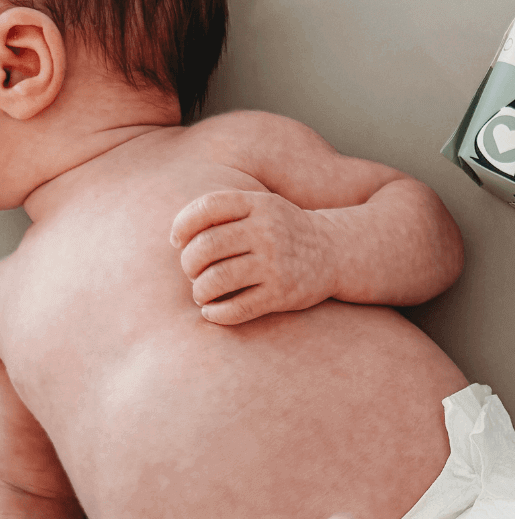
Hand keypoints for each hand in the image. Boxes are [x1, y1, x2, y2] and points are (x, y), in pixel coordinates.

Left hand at [170, 189, 337, 324]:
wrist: (333, 251)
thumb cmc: (284, 230)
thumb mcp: (261, 207)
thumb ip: (224, 212)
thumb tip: (178, 239)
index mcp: (258, 205)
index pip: (206, 208)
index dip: (182, 226)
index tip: (178, 241)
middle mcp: (267, 232)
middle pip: (205, 247)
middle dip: (188, 264)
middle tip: (193, 272)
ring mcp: (275, 264)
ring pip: (216, 280)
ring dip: (200, 291)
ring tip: (202, 293)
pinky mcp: (282, 294)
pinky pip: (237, 308)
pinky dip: (217, 314)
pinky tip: (212, 312)